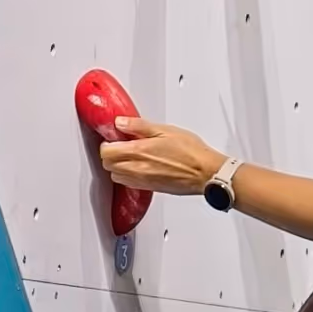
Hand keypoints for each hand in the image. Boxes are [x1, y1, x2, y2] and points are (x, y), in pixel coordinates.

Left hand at [99, 118, 225, 194]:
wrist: (206, 172)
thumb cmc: (191, 152)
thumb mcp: (165, 130)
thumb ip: (139, 126)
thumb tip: (120, 122)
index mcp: (139, 152)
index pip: (106, 151)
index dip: (107, 143)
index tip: (115, 138)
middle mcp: (137, 169)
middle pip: (107, 165)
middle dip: (110, 155)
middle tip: (120, 146)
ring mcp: (142, 181)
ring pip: (115, 176)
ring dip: (117, 166)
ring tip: (129, 157)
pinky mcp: (150, 188)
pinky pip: (128, 184)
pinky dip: (127, 175)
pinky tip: (138, 167)